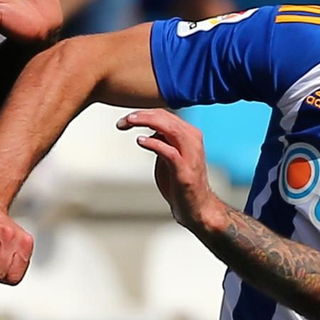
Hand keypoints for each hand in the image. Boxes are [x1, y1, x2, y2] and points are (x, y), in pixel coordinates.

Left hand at [119, 109, 229, 235]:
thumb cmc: (180, 181)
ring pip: (169, 128)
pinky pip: (169, 151)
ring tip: (129, 123)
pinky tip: (141, 141)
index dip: (143, 113)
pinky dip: (153, 143)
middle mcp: (192, 140)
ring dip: (147, 122)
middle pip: (165, 117)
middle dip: (141, 115)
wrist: (195, 206)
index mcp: (188, 134)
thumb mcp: (168, 155)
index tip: (126, 119)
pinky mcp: (185, 170)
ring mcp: (190, 154)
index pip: (164, 115)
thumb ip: (161, 140)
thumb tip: (147, 128)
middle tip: (124, 120)